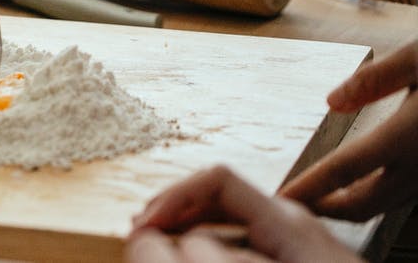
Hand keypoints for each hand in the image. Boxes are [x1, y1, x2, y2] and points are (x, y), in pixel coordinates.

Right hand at [127, 165, 359, 262]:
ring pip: (226, 224)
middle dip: (174, 214)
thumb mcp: (276, 261)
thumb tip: (157, 239)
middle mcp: (290, 222)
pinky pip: (242, 243)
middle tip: (139, 237)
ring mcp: (294, 243)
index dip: (173, 197)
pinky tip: (197, 257)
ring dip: (188, 232)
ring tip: (159, 248)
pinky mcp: (297, 259)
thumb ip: (217, 253)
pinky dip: (212, 247)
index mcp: (286, 218)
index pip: (216, 180)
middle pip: (217, 199)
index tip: (145, 225)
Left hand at [280, 41, 417, 220]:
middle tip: (295, 203)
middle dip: (326, 208)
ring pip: (389, 204)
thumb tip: (331, 102)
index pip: (346, 168)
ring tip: (321, 199)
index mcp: (409, 134)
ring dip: (353, 206)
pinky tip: (364, 186)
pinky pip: (409, 195)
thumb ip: (374, 80)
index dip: (310, 186)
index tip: (282, 198)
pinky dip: (380, 197)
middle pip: (365, 202)